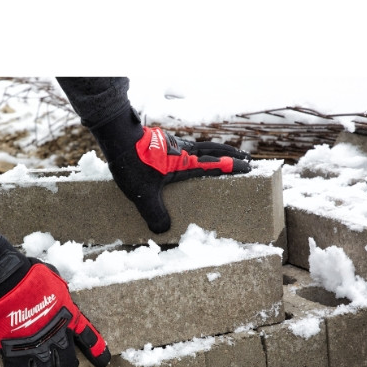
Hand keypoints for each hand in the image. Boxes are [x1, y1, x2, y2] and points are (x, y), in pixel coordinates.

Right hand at [0, 260, 110, 366]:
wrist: (8, 280)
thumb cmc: (30, 275)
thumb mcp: (55, 281)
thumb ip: (60, 294)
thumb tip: (57, 293)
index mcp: (69, 318)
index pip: (90, 339)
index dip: (98, 353)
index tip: (103, 362)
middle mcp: (57, 337)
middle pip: (68, 366)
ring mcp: (36, 348)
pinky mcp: (15, 354)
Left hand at [109, 126, 251, 233]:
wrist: (117, 136)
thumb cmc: (132, 163)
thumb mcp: (142, 195)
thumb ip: (154, 213)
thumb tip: (163, 230)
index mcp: (185, 163)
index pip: (215, 165)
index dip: (232, 167)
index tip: (249, 168)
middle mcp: (184, 151)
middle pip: (214, 150)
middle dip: (230, 155)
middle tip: (246, 159)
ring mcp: (174, 144)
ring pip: (202, 145)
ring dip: (216, 150)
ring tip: (224, 154)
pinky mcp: (163, 142)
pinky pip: (188, 145)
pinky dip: (198, 148)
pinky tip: (191, 154)